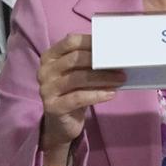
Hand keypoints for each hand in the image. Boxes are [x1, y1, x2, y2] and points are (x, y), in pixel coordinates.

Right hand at [36, 34, 125, 165]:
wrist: (61, 123)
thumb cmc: (73, 92)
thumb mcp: (78, 74)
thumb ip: (89, 62)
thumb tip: (115, 53)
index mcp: (50, 57)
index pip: (70, 42)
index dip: (91, 42)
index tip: (111, 46)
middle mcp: (44, 71)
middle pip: (75, 59)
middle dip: (100, 61)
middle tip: (121, 65)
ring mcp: (46, 89)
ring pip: (77, 78)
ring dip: (102, 78)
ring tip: (120, 79)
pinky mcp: (52, 106)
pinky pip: (78, 97)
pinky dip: (97, 94)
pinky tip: (111, 94)